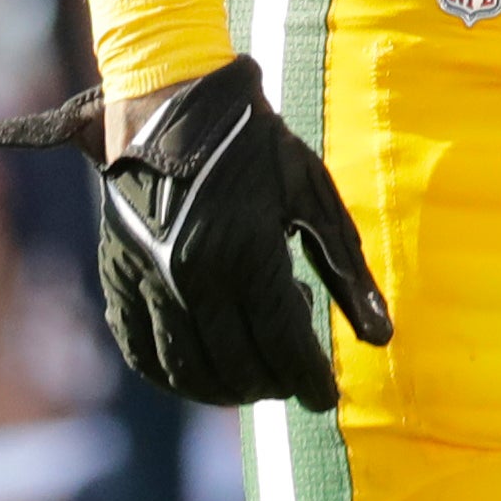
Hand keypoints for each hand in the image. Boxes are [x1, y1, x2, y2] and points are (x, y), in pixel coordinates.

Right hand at [0, 57, 391, 408]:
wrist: (173, 102)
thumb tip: (381, 339)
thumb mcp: (313, 195)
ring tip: (256, 379)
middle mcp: (191, 272)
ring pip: (186, 369)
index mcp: (245, 248)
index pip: (282, 341)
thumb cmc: (256, 145)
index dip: (308, 379)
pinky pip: (140, 351)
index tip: (327, 398)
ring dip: (225, 389)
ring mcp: (148, 277)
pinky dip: (172, 375)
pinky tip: (201, 372)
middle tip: (294, 382)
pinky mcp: (119, 275)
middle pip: (236, 363)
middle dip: (273, 385)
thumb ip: (347, 270)